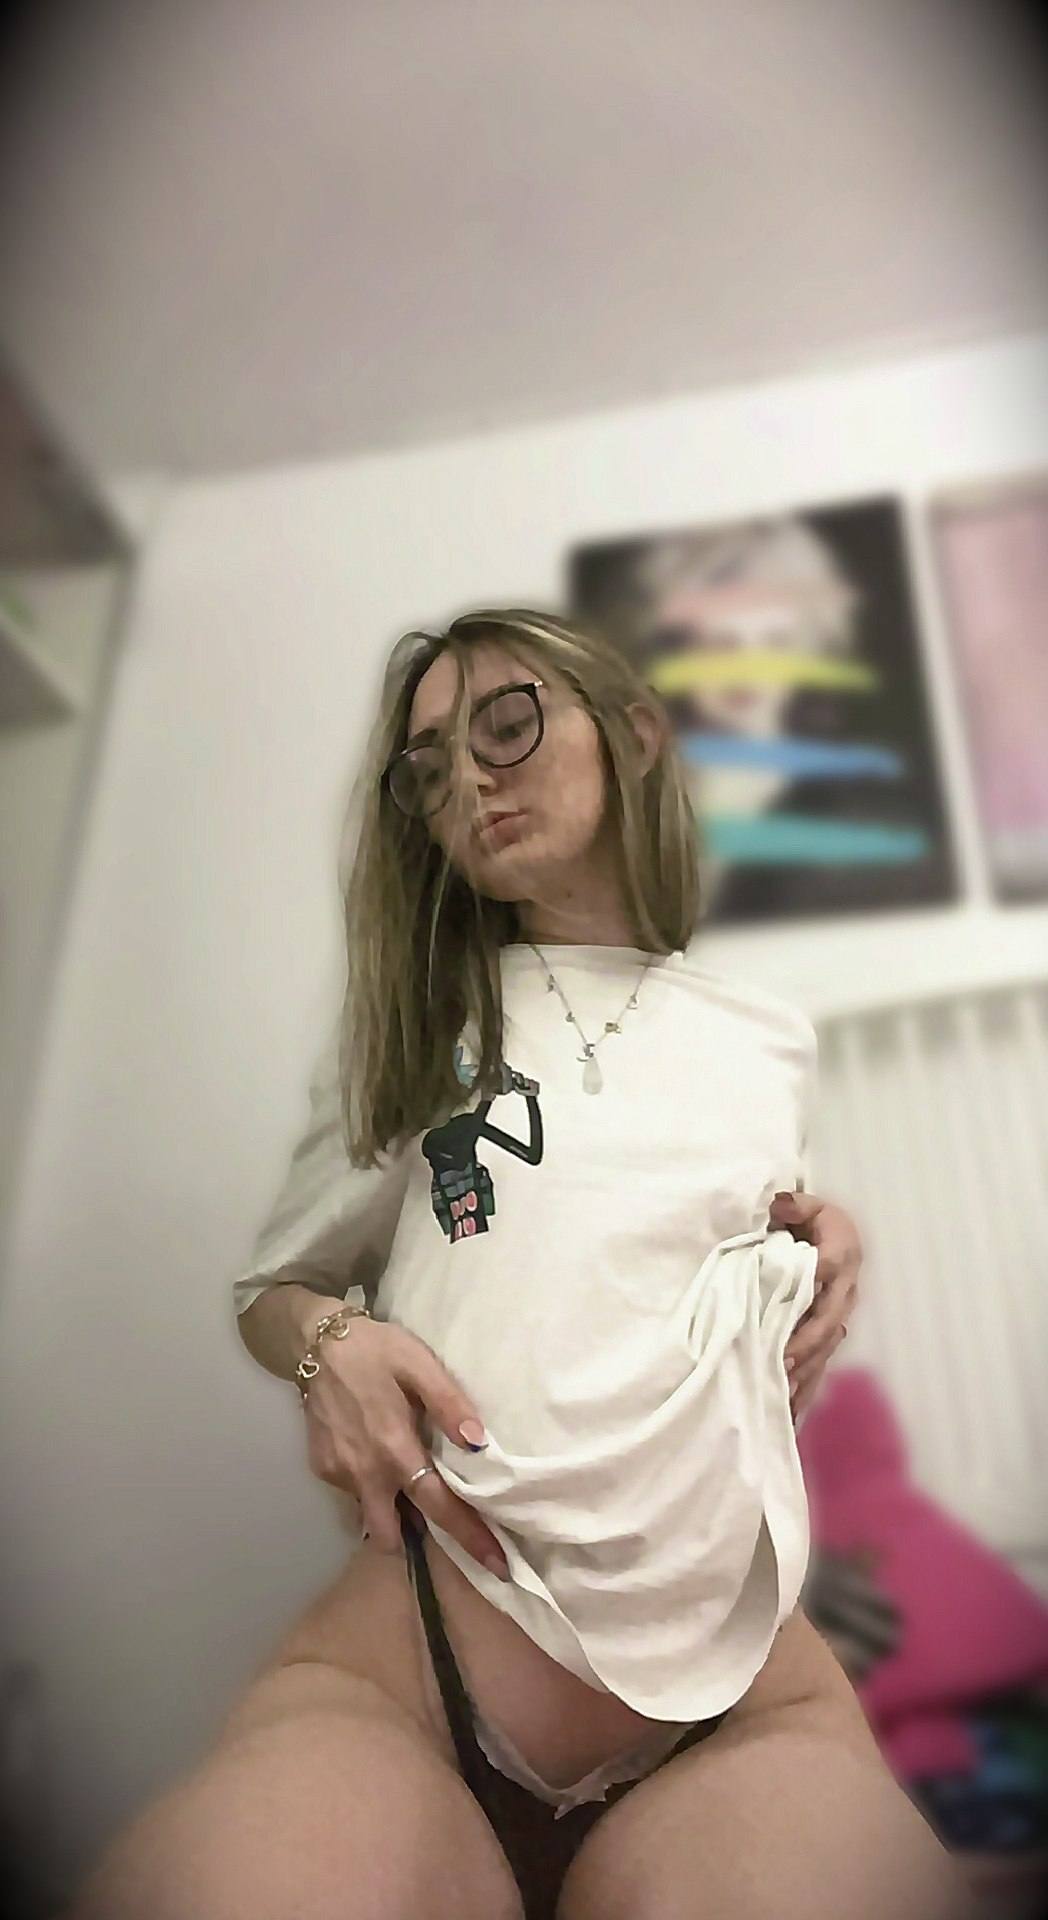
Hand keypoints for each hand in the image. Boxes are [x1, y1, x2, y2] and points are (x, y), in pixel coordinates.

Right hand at [302, 1317, 508, 1577]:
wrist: (314, 1341)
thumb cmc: (375, 1350)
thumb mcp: (418, 1364)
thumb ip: (448, 1403)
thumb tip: (479, 1442)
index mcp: (395, 1450)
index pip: (438, 1506)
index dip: (469, 1537)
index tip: (498, 1565)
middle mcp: (365, 1472)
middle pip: (392, 1534)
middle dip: (415, 1539)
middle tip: (438, 1522)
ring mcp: (338, 1474)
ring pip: (371, 1513)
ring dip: (391, 1508)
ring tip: (405, 1481)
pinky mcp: (321, 1467)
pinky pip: (353, 1492)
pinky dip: (370, 1485)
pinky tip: (375, 1454)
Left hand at [769, 1191, 861, 1422]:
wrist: (841, 1234)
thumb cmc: (819, 1220)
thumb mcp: (809, 1205)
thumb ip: (795, 1205)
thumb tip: (781, 1203)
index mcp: (839, 1257)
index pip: (823, 1273)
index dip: (808, 1289)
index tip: (787, 1306)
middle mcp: (844, 1290)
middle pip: (828, 1320)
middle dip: (806, 1342)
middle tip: (782, 1360)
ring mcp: (840, 1314)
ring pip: (826, 1346)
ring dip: (807, 1368)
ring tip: (784, 1391)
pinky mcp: (833, 1330)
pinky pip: (823, 1360)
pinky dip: (809, 1383)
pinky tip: (792, 1409)